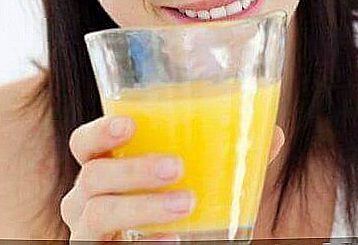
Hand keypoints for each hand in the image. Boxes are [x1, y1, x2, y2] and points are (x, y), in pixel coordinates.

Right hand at [61, 115, 285, 241]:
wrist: (173, 244)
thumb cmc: (174, 210)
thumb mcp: (198, 180)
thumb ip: (228, 155)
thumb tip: (273, 133)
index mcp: (105, 167)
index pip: (84, 143)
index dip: (100, 131)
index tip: (131, 124)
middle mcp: (86, 199)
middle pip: (92, 176)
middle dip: (133, 169)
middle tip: (177, 167)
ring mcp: (90, 235)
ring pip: (98, 214)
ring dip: (144, 207)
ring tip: (187, 204)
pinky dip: (145, 244)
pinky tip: (172, 240)